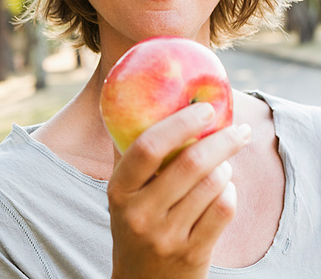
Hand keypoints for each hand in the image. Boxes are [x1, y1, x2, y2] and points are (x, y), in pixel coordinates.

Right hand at [108, 102, 250, 278]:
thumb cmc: (135, 225)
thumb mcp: (123, 194)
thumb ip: (130, 154)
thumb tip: (144, 103)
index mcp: (119, 190)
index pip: (148, 147)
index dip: (179, 123)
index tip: (204, 108)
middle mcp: (140, 214)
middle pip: (190, 163)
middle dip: (222, 140)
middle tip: (239, 129)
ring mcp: (167, 236)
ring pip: (211, 185)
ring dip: (226, 166)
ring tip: (226, 161)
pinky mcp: (192, 254)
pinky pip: (223, 210)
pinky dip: (230, 192)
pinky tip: (225, 188)